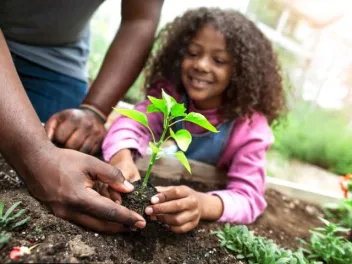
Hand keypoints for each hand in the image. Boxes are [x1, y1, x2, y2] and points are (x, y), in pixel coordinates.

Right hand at [24, 146, 145, 232]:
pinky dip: (98, 222)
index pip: (109, 212)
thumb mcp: (91, 163)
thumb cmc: (64, 160)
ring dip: (110, 227)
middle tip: (137, 227)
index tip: (142, 222)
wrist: (35, 162)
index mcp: (80, 198)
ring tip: (127, 224)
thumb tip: (129, 189)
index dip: (127, 217)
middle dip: (121, 227)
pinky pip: (83, 222)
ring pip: (92, 226)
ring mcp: (63, 215)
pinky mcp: (60, 214)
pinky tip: (108, 219)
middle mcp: (70, 211)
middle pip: (102, 225)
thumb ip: (112, 176)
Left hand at [45, 109, 105, 154]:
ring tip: (70, 151)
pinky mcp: (102, 141)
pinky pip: (90, 154)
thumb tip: (44, 145)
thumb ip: (49, 130)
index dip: (55, 142)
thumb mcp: (57, 119)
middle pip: (71, 146)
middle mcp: (87, 124)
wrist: (93, 116)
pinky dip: (84, 155)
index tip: (55, 142)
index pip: (60, 137)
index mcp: (73, 117)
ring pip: (82, 152)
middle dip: (65, 149)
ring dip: (74, 154)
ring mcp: (96, 133)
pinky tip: (80, 151)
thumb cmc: (70, 120)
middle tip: (62, 148)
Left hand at [144, 186, 202, 232]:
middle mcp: (192, 202)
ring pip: (178, 220)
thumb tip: (149, 193)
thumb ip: (163, 191)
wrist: (200, 204)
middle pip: (177, 206)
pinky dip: (170, 227)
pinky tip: (163, 223)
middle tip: (148, 210)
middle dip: (160, 209)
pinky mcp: (193, 224)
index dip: (163, 196)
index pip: (175, 192)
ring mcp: (194, 214)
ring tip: (154, 217)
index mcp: (187, 191)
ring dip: (163, 219)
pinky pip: (180, 229)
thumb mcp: (176, 189)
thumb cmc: (183, 196)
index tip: (152, 200)